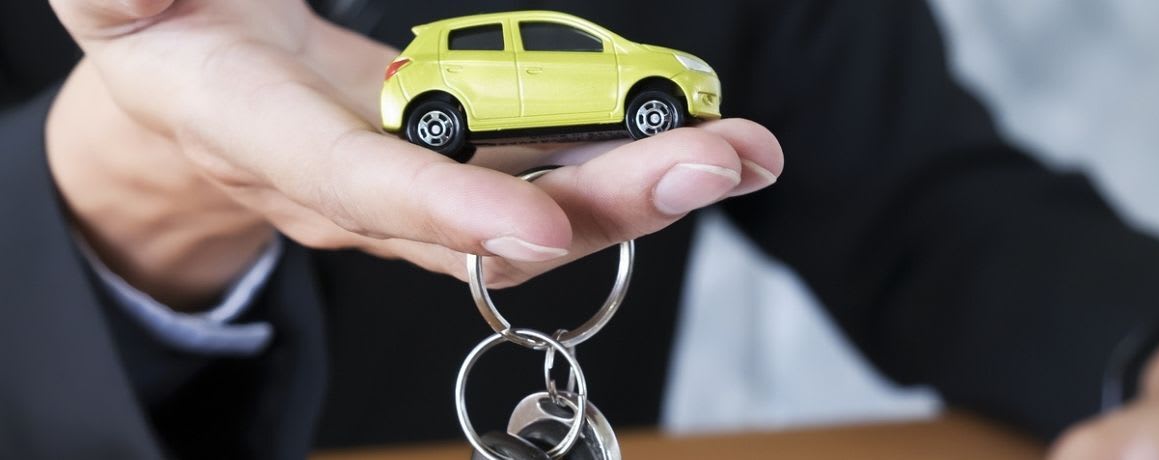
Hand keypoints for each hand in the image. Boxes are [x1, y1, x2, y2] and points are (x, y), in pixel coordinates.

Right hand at [46, 0, 781, 308]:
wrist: (187, 95)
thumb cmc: (156, 33)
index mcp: (257, 134)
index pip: (357, 182)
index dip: (444, 207)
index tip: (534, 222)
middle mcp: (351, 187)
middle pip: (486, 216)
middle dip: (604, 200)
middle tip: (715, 164)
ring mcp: (414, 187)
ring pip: (533, 206)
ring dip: (643, 188)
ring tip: (744, 154)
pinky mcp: (455, 165)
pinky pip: (544, 177)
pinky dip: (623, 166)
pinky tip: (697, 142)